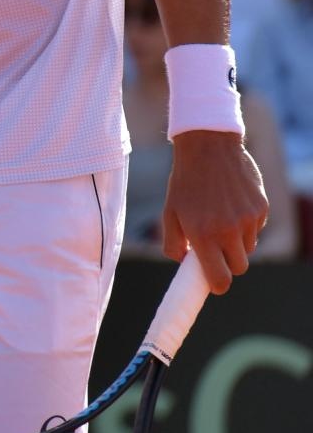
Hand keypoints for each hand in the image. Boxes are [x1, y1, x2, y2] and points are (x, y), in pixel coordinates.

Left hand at [162, 130, 268, 292]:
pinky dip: (246, 223)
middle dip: (228, 262)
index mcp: (203, 235)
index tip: (214, 281)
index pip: (220, 279)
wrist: (207, 147)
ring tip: (220, 216)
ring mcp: (249, 219)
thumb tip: (183, 262)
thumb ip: (173, 243)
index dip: (217, 284)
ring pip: (248, 247)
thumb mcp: (170, 212)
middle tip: (215, 247)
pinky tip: (232, 203)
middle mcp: (229, 230)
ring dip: (236, 240)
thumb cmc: (184, 182)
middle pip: (238, 267)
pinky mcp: (262, 208)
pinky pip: (256, 228)